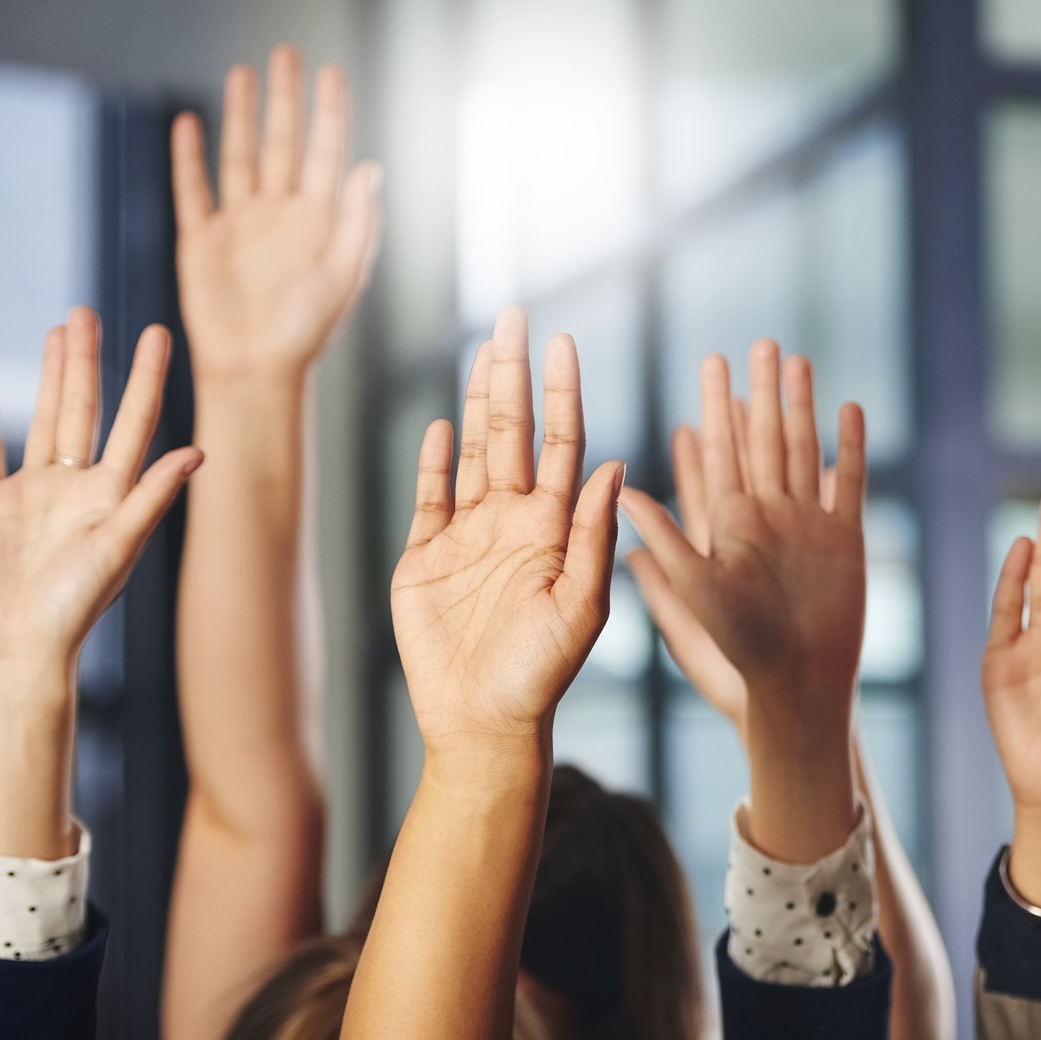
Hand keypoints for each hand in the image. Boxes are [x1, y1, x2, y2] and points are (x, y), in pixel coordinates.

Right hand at [0, 308, 200, 856]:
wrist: (21, 647)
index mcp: (114, 491)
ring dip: (50, 376)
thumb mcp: (119, 547)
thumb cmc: (76, 609)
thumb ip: (153, 497)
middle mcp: (79, 484)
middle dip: (89, 360)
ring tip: (57, 333)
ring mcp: (36, 492)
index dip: (147, 377)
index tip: (159, 333)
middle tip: (90, 311)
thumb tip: (198, 453)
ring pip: (45, 419)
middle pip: (85, 407)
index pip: (135, 420)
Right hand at [173, 45, 381, 380]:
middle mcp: (281, 214)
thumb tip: (373, 167)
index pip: (327, 151)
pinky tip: (189, 124)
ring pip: (240, 156)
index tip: (332, 71)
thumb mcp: (344, 275)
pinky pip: (193, 189)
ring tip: (243, 72)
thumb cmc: (308, 330)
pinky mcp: (201, 239)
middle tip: (286, 52)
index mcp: (320, 219)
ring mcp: (240, 223)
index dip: (329, 111)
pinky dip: (189, 157)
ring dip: (240, 115)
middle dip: (285, 99)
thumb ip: (359, 221)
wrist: (256, 368)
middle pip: (282, 141)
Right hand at [392, 310, 622, 756]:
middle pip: (514, 431)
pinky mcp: (425, 557)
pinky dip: (433, 459)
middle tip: (517, 315)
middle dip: (515, 374)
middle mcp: (515, 521)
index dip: (561, 392)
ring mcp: (469, 536)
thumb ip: (593, 536)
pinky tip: (440, 423)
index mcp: (555, 528)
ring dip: (478, 400)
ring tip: (485, 347)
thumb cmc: (542, 675)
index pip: (561, 442)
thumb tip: (615, 463)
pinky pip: (430, 495)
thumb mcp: (582, 607)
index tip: (563, 341)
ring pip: (475, 451)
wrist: (483, 723)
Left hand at [620, 340, 865, 860]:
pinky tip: (849, 408)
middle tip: (758, 342)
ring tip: (799, 360)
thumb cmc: (739, 651)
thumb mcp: (693, 593)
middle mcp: (768, 516)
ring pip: (804, 451)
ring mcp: (809, 524)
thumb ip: (664, 538)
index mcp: (729, 524)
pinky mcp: (847, 539)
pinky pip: (848, 483)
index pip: (722, 452)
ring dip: (802, 406)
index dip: (719, 406)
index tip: (711, 363)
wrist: (798, 687)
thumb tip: (620, 488)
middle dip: (762, 391)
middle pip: (764, 439)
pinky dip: (849, 447)